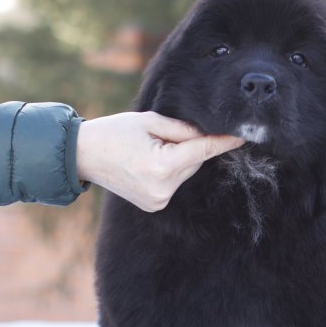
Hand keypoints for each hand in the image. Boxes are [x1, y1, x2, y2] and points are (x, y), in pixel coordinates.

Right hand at [76, 111, 243, 210]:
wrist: (81, 155)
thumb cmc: (113, 132)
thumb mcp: (149, 121)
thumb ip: (182, 128)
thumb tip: (207, 134)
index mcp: (162, 166)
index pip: (202, 151)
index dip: (223, 143)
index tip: (244, 136)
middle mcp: (163, 189)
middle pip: (194, 162)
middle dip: (188, 146)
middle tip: (161, 135)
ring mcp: (158, 201)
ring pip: (186, 173)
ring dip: (179, 159)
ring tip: (149, 149)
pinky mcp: (154, 205)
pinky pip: (174, 182)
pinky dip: (170, 170)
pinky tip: (147, 162)